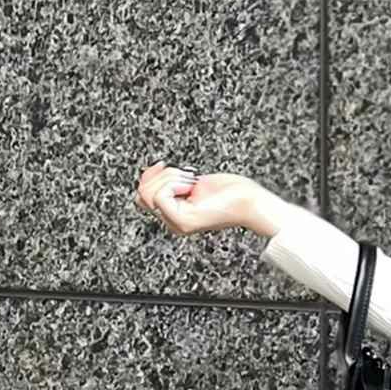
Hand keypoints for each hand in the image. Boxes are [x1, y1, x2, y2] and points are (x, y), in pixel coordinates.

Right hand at [133, 163, 273, 236]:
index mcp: (174, 214)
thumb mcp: (193, 181)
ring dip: (168, 178)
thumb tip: (152, 174)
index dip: (149, 176)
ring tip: (190, 183)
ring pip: (148, 194)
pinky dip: (173, 183)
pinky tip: (191, 187)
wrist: (249, 201)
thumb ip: (170, 182)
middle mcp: (173, 222)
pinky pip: (160, 196)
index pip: (142, 196)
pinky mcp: (184, 221)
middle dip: (160, 176)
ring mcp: (177, 223)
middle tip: (186, 178)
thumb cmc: (230, 191)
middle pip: (141, 194)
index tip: (165, 166)